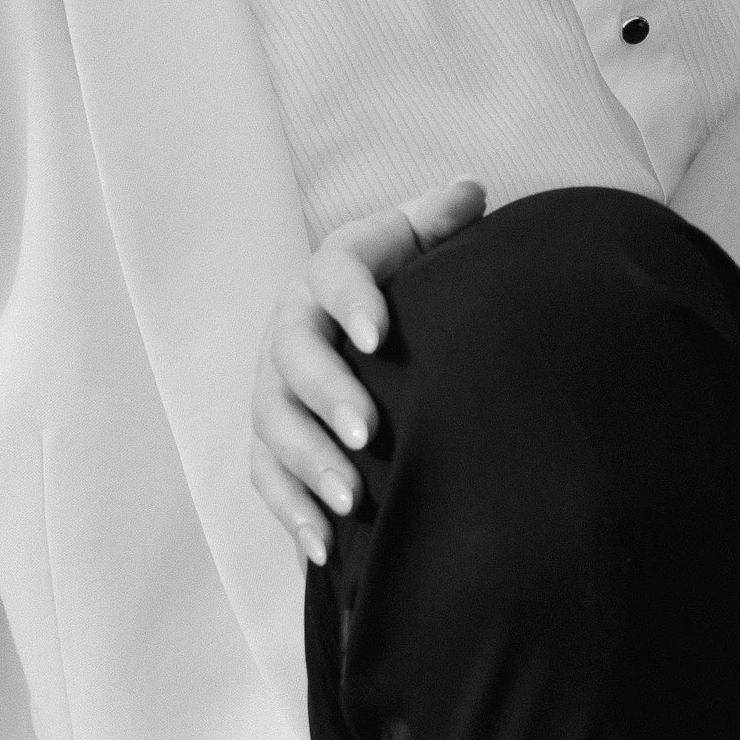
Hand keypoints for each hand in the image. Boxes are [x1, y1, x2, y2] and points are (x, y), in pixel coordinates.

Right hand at [248, 180, 486, 567]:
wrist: (368, 329)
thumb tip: (470, 190)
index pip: (334, 276)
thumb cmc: (406, 283)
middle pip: (294, 360)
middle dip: (327, 397)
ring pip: (276, 427)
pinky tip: (326, 549)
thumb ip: (442, 221)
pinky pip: (269, 480)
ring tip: (352, 500)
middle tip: (369, 434)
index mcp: (329, 273)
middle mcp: (291, 328)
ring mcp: (274, 389)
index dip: (352, 301)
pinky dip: (293, 515)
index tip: (380, 333)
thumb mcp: (421, 244)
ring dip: (309, 465)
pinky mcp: (271, 442)